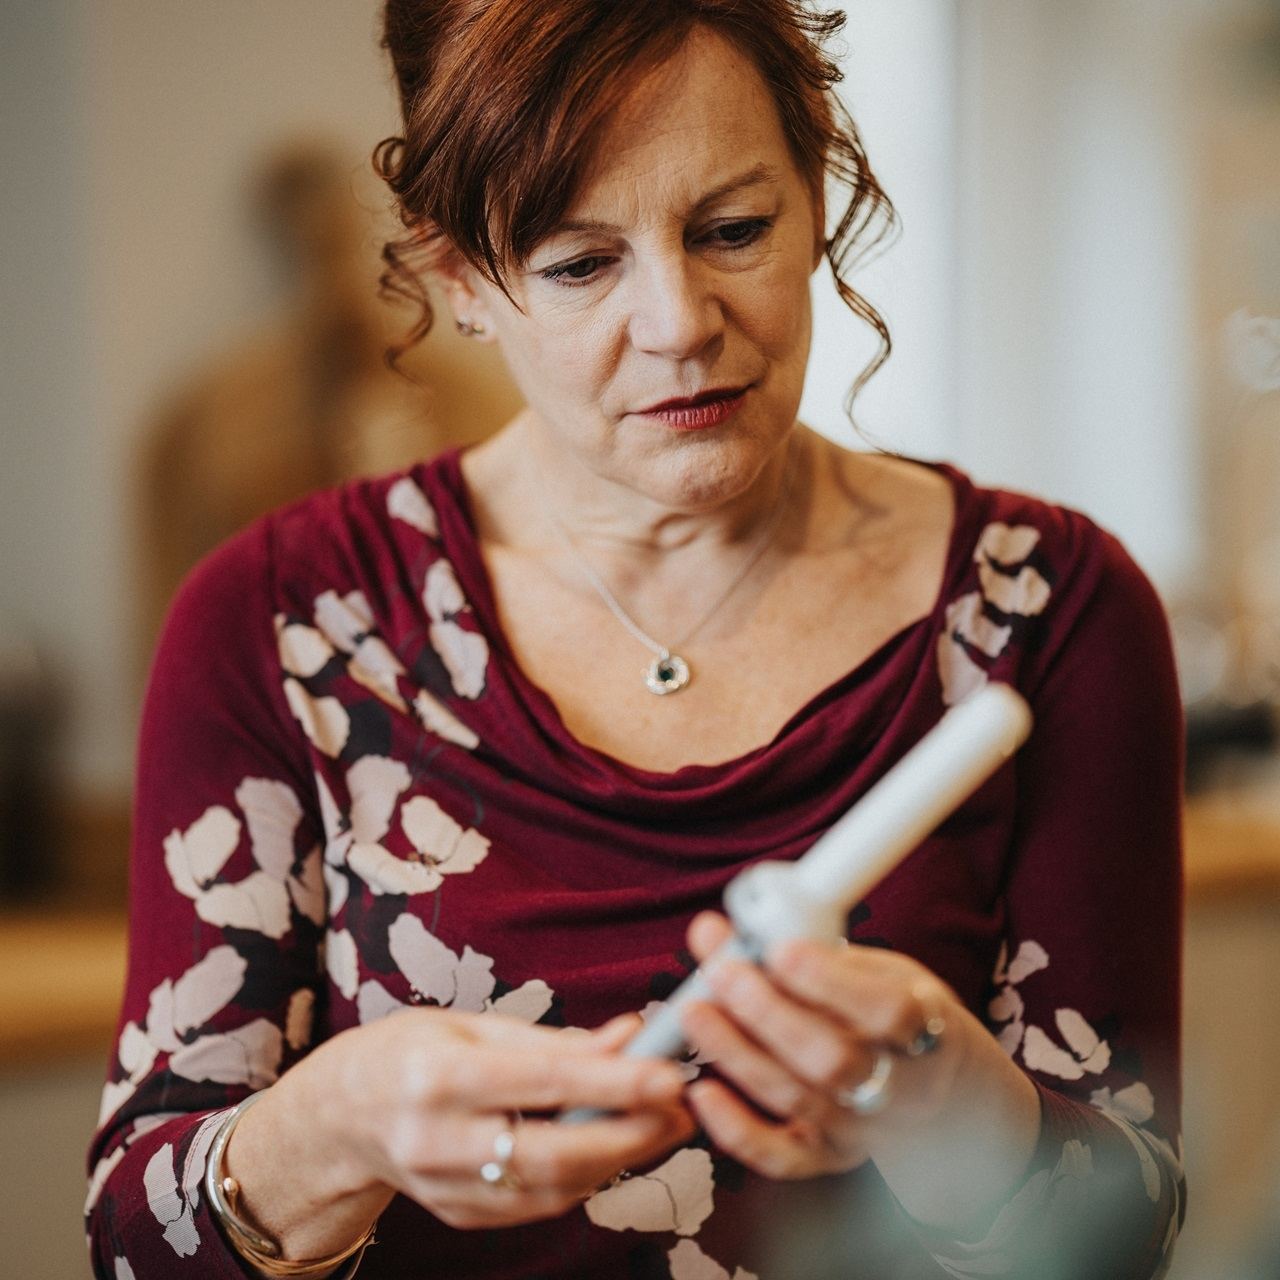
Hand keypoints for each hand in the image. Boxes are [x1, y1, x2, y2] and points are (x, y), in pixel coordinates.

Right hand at [229, 1008, 694, 1254]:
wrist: (339, 1116)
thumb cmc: (407, 1052)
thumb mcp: (469, 1025)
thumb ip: (551, 1040)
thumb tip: (628, 1036)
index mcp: (437, 1076)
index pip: (542, 1083)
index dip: (613, 1082)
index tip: (668, 1073)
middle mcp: (436, 1139)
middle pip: (552, 1152)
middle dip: (628, 1134)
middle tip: (681, 1108)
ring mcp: (444, 1188)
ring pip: (552, 1187)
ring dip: (618, 1158)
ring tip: (662, 1124)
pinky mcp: (458, 1215)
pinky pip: (536, 1204)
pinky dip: (584, 1178)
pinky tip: (613, 1148)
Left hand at [678, 911, 964, 1179]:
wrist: (936, 1082)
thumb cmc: (894, 1008)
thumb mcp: (878, 968)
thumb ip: (814, 948)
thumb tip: (732, 929)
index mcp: (927, 1027)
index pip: (887, 1010)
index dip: (830, 981)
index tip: (781, 949)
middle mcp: (903, 1089)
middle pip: (834, 1061)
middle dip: (768, 1013)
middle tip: (723, 973)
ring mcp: (867, 1130)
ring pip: (798, 1101)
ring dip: (738, 1053)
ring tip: (696, 1012)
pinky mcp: (831, 1158)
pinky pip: (781, 1157)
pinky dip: (736, 1129)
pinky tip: (703, 1091)